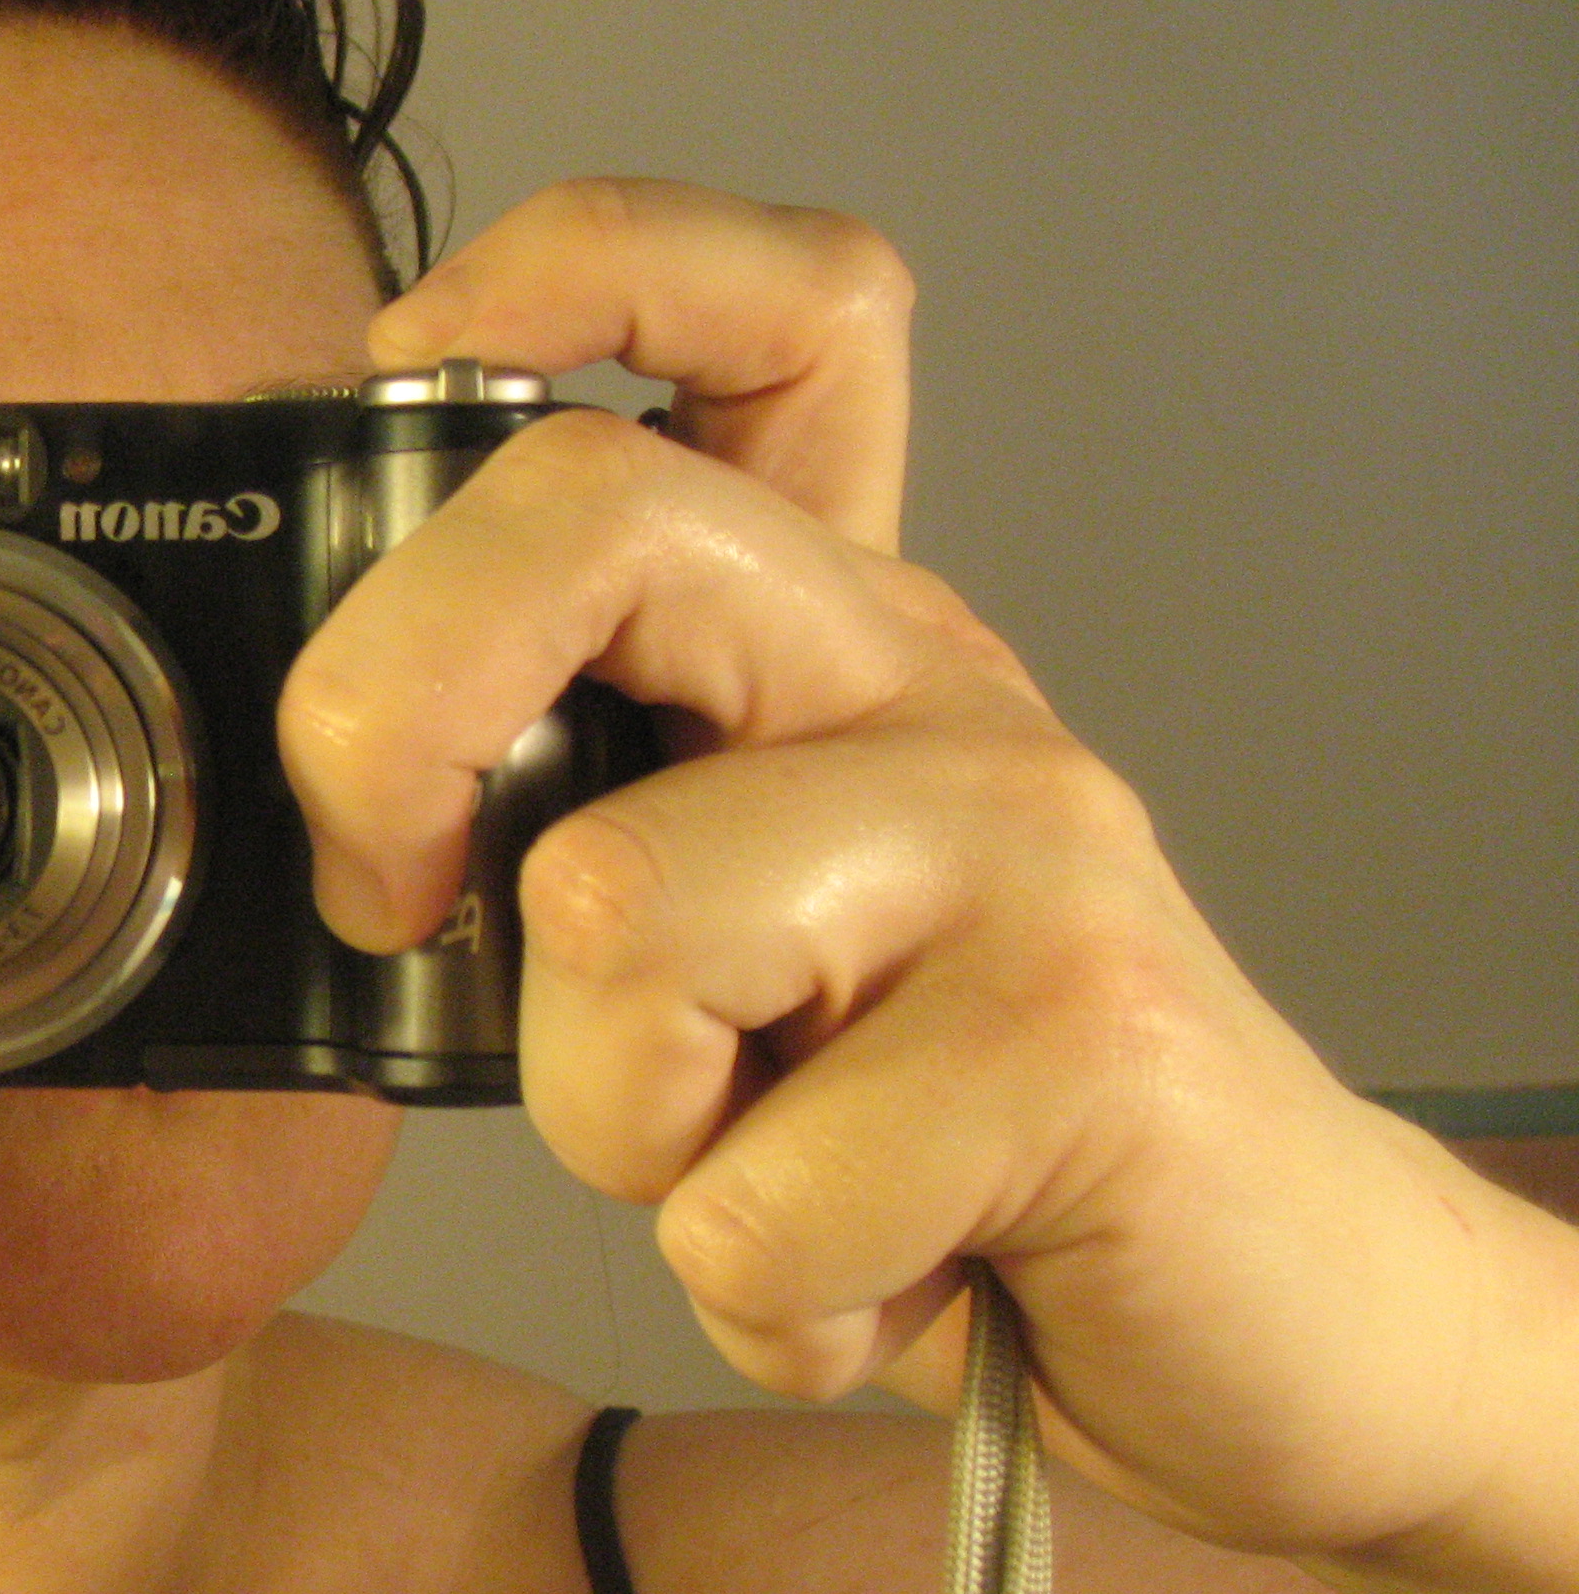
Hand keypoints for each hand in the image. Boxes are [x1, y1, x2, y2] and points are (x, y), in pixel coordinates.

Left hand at [278, 179, 1552, 1573]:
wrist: (1274, 1322)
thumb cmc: (937, 1139)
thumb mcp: (721, 944)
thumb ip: (565, 836)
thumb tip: (319, 821)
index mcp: (827, 629)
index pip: (772, 308)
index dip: (568, 271)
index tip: (399, 368)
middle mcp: (923, 678)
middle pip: (589, 513)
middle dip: (383, 720)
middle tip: (404, 901)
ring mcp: (1018, 839)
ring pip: (612, 907)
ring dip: (612, 1119)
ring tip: (751, 1160)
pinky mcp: (1082, 1040)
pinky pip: (744, 1190)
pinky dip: (753, 1292)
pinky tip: (865, 1279)